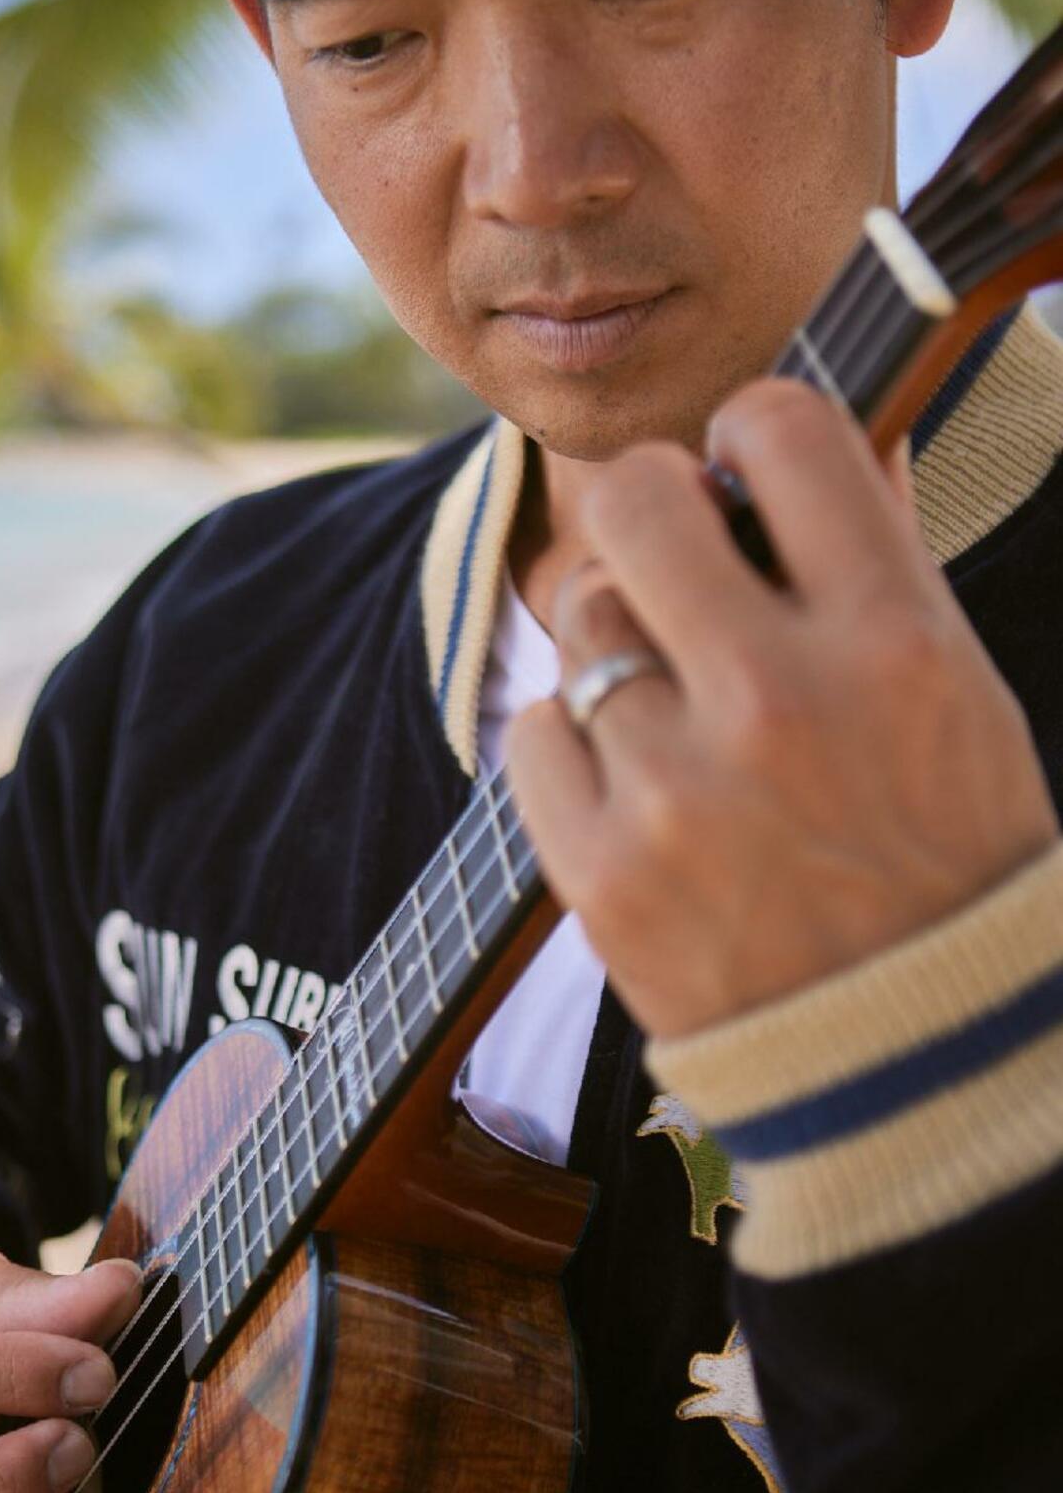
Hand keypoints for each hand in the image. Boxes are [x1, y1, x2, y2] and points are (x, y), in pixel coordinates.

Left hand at [507, 379, 1058, 1040]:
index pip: (784, 433)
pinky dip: (573, 742)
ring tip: (674, 698)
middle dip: (654, 506)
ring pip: (580, 616)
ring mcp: (677, 793)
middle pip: (640, 503)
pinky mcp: (599, 873)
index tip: (747, 464)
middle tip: (675, 551)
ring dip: (618, 634)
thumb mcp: (958, 695)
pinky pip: (534, 730)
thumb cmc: (950, 860)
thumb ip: (879, 562)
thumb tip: (810, 437)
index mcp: (893, 644)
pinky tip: (635, 782)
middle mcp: (779, 703)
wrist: (920, 1064)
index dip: (754, 428)